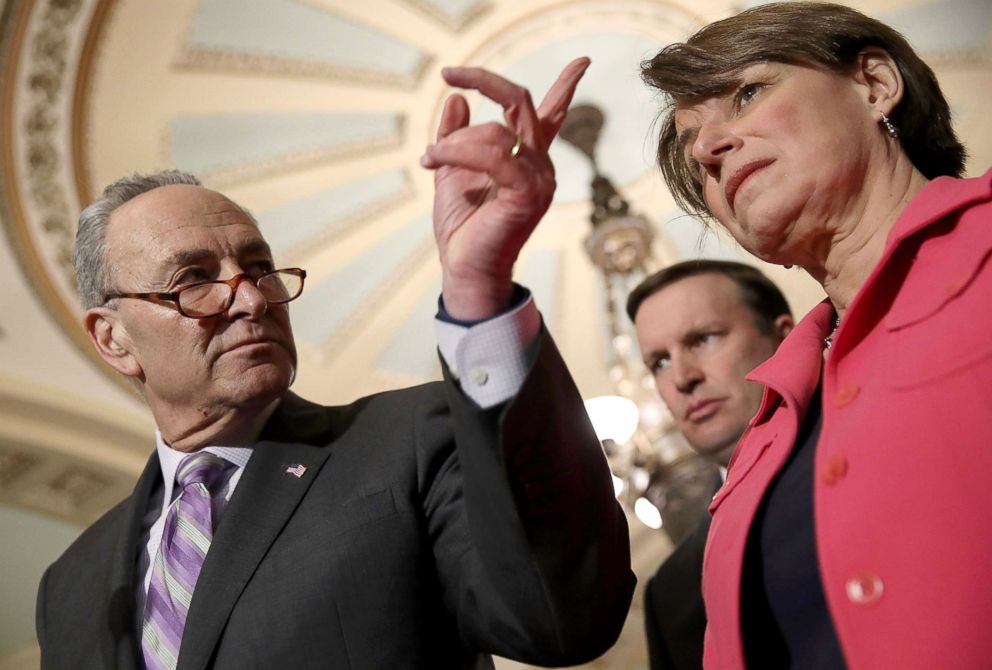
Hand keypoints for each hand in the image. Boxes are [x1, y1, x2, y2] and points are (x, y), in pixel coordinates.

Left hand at [421, 57, 590, 319]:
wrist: (464, 270)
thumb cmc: (461, 228)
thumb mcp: (450, 172)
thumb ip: (454, 137)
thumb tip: (456, 98)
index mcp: (527, 159)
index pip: (553, 115)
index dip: (568, 86)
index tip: (583, 61)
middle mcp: (540, 165)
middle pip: (521, 102)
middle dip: (485, 81)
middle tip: (449, 73)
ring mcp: (538, 179)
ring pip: (497, 131)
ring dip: (454, 142)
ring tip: (430, 159)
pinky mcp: (527, 193)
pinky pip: (494, 156)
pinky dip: (459, 153)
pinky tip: (434, 161)